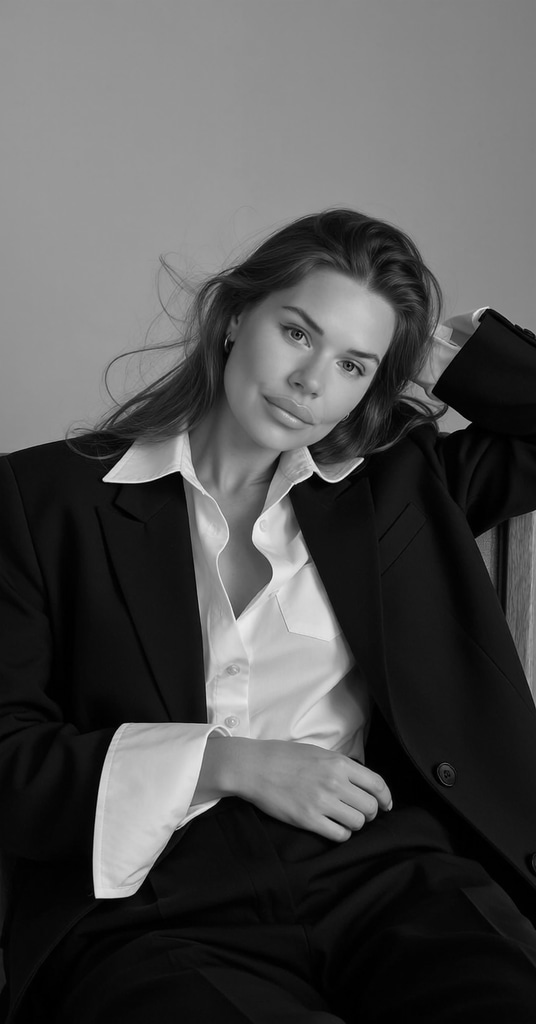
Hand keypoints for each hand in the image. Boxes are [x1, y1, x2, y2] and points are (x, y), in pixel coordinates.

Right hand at [201, 736, 391, 841]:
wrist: (255, 767)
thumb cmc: (285, 757)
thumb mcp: (319, 753)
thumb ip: (341, 766)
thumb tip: (361, 782)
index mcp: (339, 764)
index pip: (377, 784)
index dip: (386, 798)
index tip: (387, 805)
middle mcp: (335, 782)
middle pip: (370, 807)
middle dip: (369, 812)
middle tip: (360, 812)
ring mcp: (322, 802)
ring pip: (358, 823)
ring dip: (354, 823)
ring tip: (343, 819)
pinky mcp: (308, 819)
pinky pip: (339, 835)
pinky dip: (340, 833)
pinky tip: (332, 827)